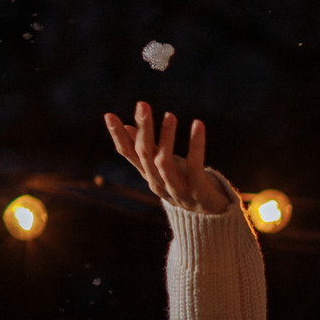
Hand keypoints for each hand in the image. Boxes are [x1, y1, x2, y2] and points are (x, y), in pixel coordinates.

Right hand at [103, 101, 237, 213]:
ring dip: (166, 137)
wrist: (211, 215)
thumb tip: (128, 127)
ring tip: (170, 115)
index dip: (118, 136)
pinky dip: (195, 144)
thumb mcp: (164, 165)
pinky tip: (198, 124)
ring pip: (164, 162)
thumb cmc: (185, 183)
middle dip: (143, 129)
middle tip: (142, 104)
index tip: (109, 115)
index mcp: (148, 175)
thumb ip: (146, 149)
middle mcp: (158, 183)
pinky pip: (195, 165)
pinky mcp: (198, 190)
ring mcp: (177, 189)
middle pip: (145, 154)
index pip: (128, 154)